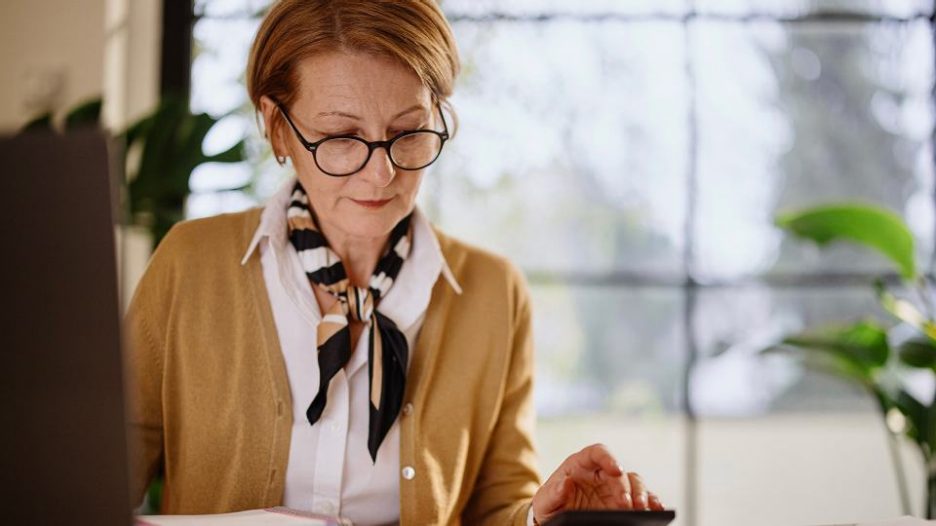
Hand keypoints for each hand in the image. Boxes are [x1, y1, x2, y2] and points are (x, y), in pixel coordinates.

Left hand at [531, 443, 663, 523]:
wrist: (555, 519)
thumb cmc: (548, 506)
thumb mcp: (544, 501)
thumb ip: (552, 492)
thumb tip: (565, 482)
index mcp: (580, 465)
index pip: (597, 452)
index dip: (608, 458)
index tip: (616, 470)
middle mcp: (601, 474)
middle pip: (620, 472)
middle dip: (626, 487)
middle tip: (626, 505)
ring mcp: (614, 489)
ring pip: (635, 484)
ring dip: (642, 494)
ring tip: (641, 509)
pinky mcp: (623, 504)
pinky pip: (643, 500)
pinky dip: (652, 503)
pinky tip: (656, 510)